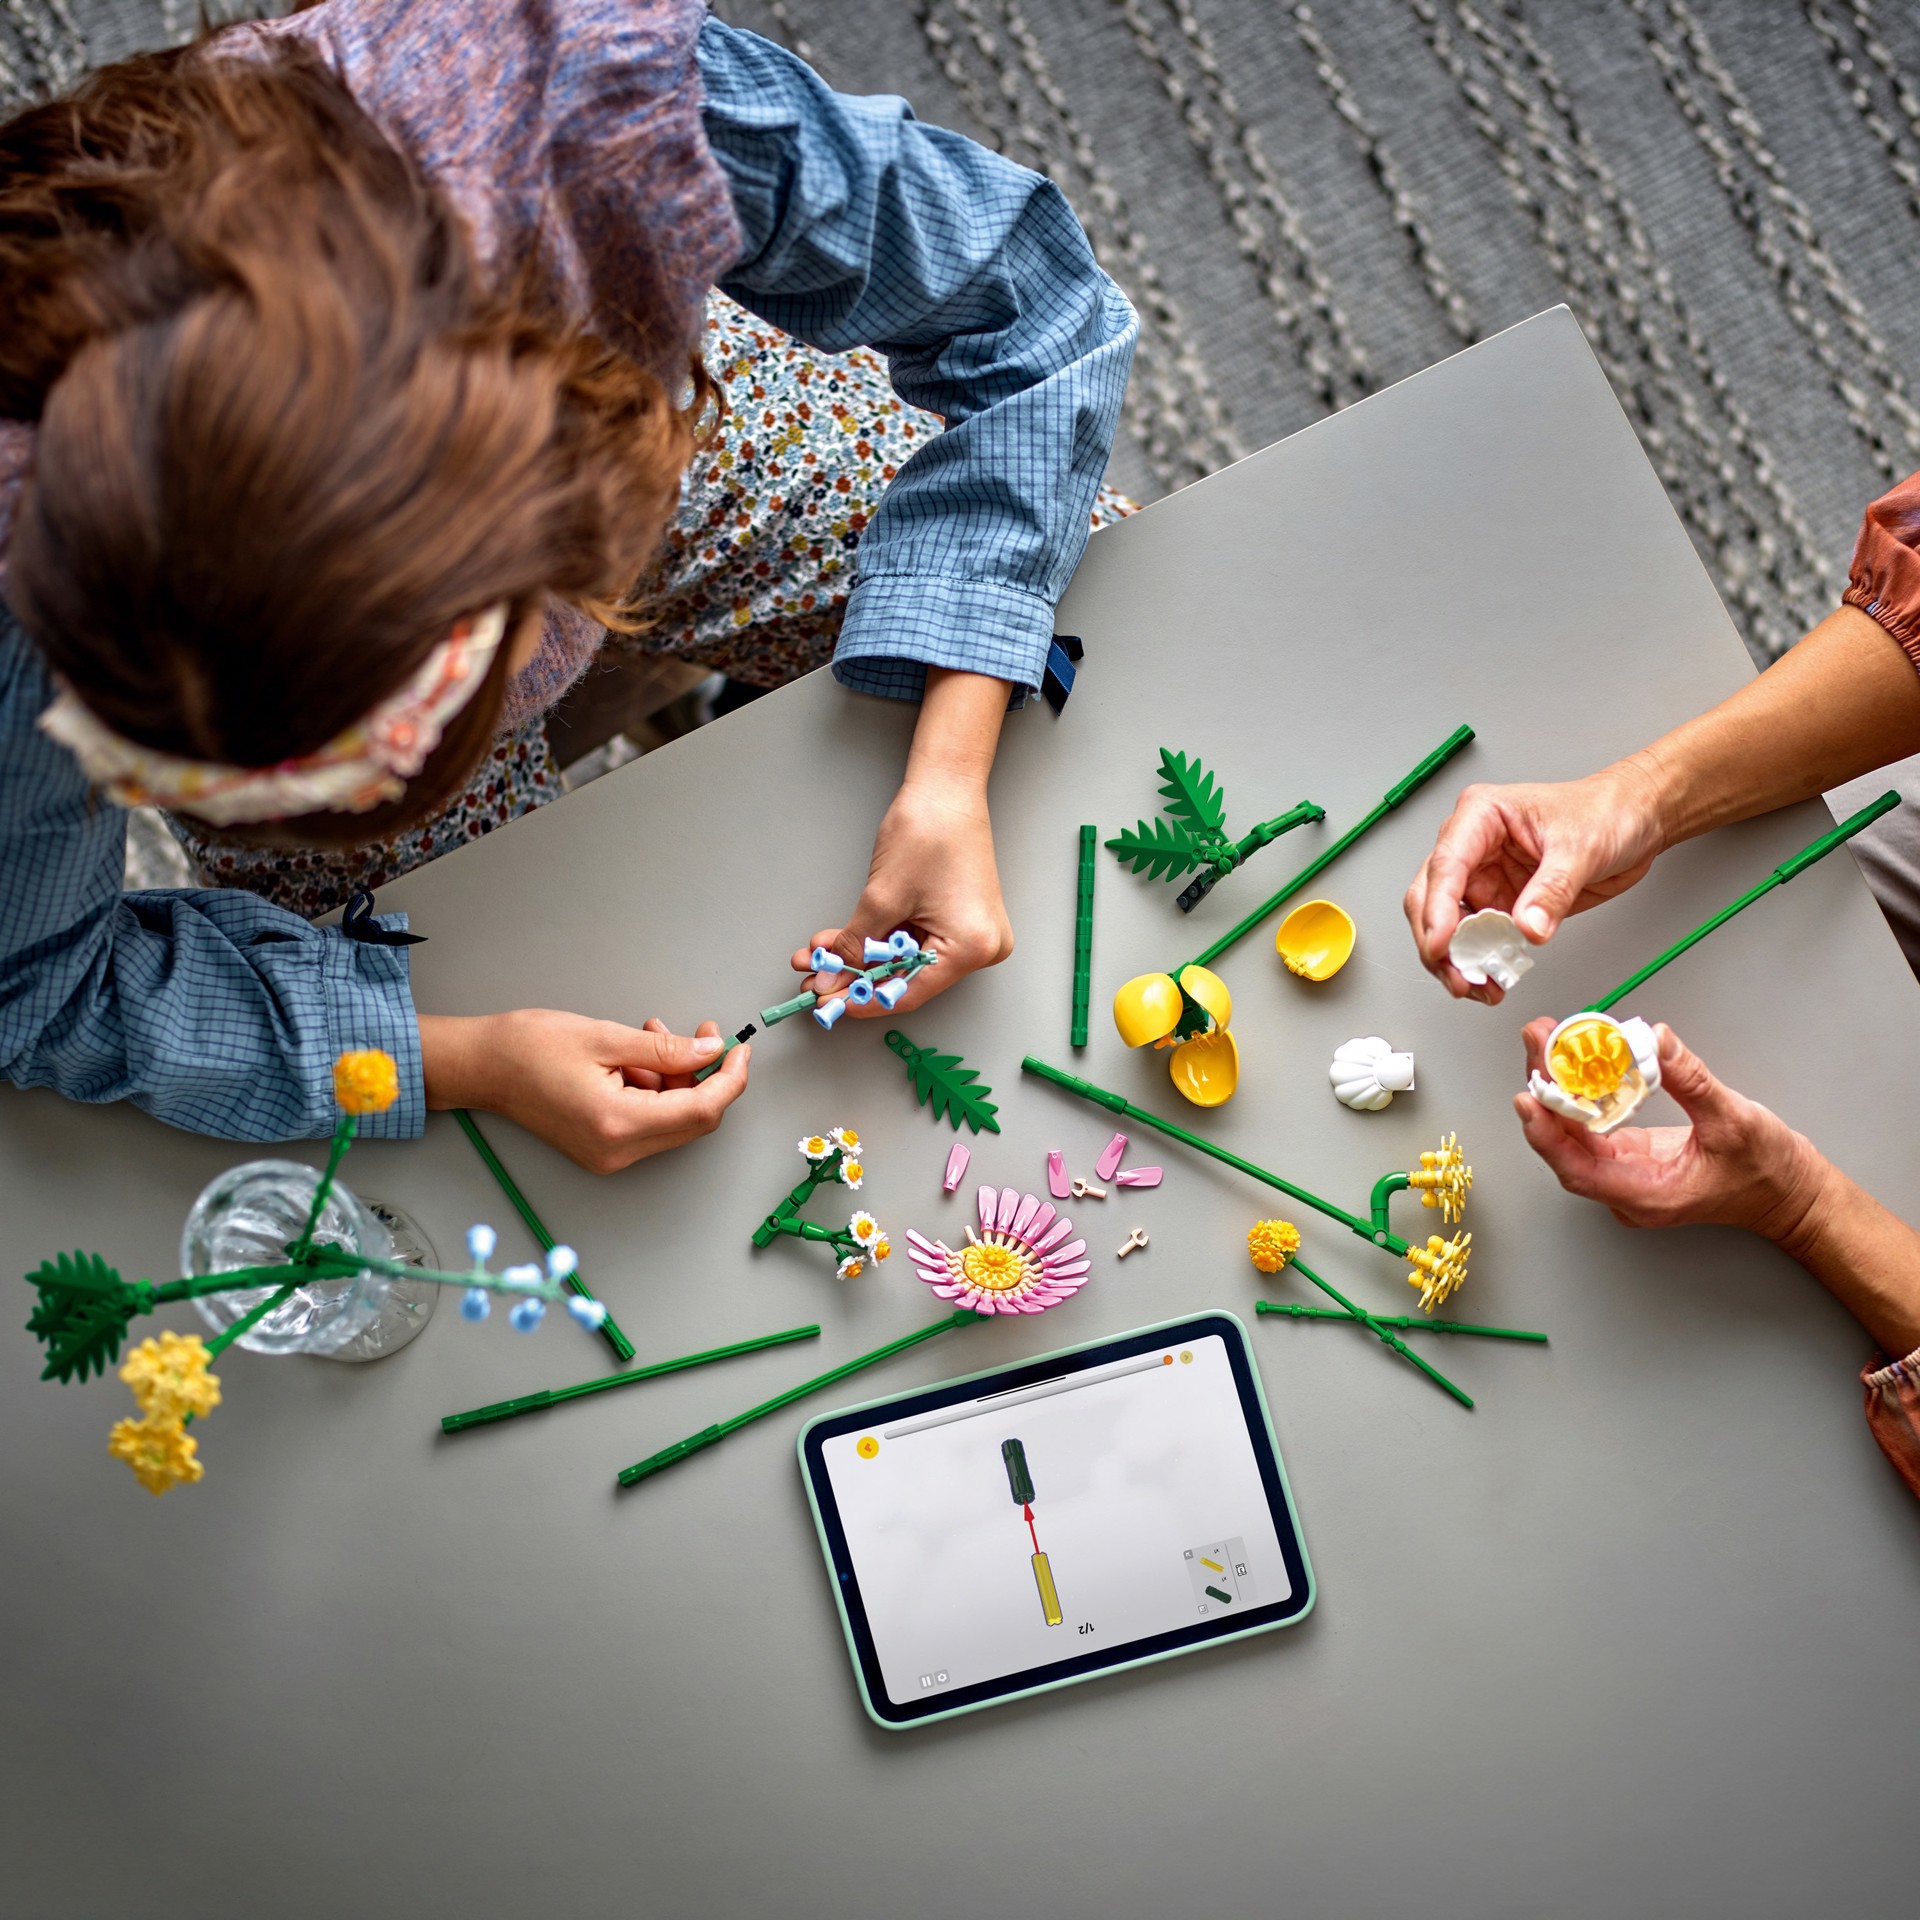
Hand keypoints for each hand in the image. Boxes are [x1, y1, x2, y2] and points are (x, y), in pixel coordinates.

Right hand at [421, 1010, 749, 1173]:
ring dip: (675, 1078)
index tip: (739, 1050)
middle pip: (692, 1120)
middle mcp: (617, 1150)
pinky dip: (655, 1088)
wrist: (482, 1067)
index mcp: (618, 1124)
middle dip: (705, 1076)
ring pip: (672, 1119)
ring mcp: (609, 1155)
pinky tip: (636, 1056)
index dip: (730, 1080)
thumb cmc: (529, 1048)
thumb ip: (666, 1049)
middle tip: (702, 1035)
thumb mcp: (606, 1037)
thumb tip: (711, 1053)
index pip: (701, 1111)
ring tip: (652, 1034)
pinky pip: (650, 1121)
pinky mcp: (602, 1148)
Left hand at [791, 773, 1012, 1020]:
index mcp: (972, 947)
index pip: (909, 992)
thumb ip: (854, 946)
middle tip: (815, 979)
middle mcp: (982, 947)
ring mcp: (973, 933)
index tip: (828, 1004)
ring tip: (818, 955)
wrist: (946, 789)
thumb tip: (829, 977)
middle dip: (855, 975)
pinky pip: (915, 941)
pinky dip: (879, 940)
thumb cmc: (928, 831)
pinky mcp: (961, 920)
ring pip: (905, 959)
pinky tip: (844, 940)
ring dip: (861, 956)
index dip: (863, 1000)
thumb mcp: (882, 898)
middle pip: (907, 977)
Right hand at [1404, 762, 1666, 1001]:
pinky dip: (1479, 962)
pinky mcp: (1499, 902)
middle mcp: (1473, 846)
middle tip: (1459, 976)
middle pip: (1431, 898)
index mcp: (1481, 816)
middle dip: (1438, 943)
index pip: (1446, 865)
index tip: (1441, 946)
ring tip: (1477, 986)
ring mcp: (1483, 876)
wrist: (1634, 820)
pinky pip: (1477, 939)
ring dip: (1456, 960)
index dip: (1438, 910)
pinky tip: (1491, 980)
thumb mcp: (1581, 849)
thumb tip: (1526, 929)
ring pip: (1447, 925)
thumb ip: (1551, 891)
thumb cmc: (1606, 812)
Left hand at [1513, 1019, 1823, 1236]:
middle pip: (1567, 1144)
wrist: (1791, 1194)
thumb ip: (1690, 1081)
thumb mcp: (1734, 1119)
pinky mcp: (1631, 1155)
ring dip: (1560, 1086)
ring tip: (1548, 1039)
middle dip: (1547, 1092)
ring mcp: (1626, 1172)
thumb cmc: (1768, 1171)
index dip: (1546, 1135)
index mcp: (1647, 1195)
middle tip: (1538, 1041)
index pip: (1577, 1170)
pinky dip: (1583, 1092)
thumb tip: (1653, 1039)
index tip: (1528, 1097)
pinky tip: (1574, 1059)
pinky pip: (1594, 1124)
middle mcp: (1627, 1189)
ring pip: (1576, 1131)